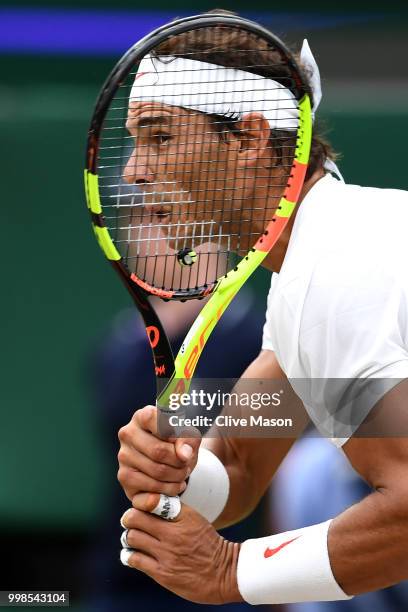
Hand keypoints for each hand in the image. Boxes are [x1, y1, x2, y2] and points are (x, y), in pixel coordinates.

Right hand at [117, 405, 200, 500]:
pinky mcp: (124, 477)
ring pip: (157, 472)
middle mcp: (128, 434)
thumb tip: (183, 454)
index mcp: (142, 416)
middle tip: (186, 464)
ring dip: (177, 477)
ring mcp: (123, 456)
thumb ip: (190, 439)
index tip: (186, 444)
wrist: (171, 461)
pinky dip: (168, 491)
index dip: (176, 435)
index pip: (155, 420)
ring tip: (182, 474)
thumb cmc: (178, 443)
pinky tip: (173, 486)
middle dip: (179, 462)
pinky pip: (150, 490)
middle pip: (158, 451)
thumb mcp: (189, 437)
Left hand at [120, 495, 242, 603]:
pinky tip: (134, 553)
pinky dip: (130, 554)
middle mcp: (173, 534)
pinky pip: (135, 559)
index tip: (141, 506)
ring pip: (132, 537)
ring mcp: (167, 554)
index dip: (141, 502)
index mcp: (183, 516)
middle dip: (130, 518)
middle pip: (135, 517)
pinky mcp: (162, 573)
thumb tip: (149, 502)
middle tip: (131, 521)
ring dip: (130, 536)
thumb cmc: (207, 543)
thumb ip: (174, 509)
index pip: (151, 501)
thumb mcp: (195, 519)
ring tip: (134, 538)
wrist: (224, 573)